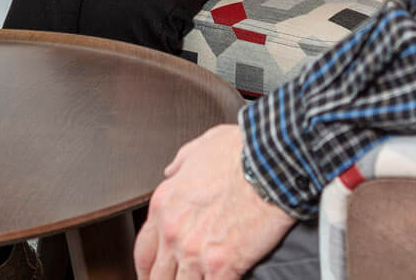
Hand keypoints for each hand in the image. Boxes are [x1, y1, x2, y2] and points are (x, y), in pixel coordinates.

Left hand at [135, 124, 293, 279]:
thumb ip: (180, 165)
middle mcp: (174, 231)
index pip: (143, 251)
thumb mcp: (200, 148)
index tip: (154, 273)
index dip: (147, 269)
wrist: (271, 163)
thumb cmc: (241, 153)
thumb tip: (172, 171)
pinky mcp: (222, 265)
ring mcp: (195, 251)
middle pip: (157, 276)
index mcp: (165, 205)